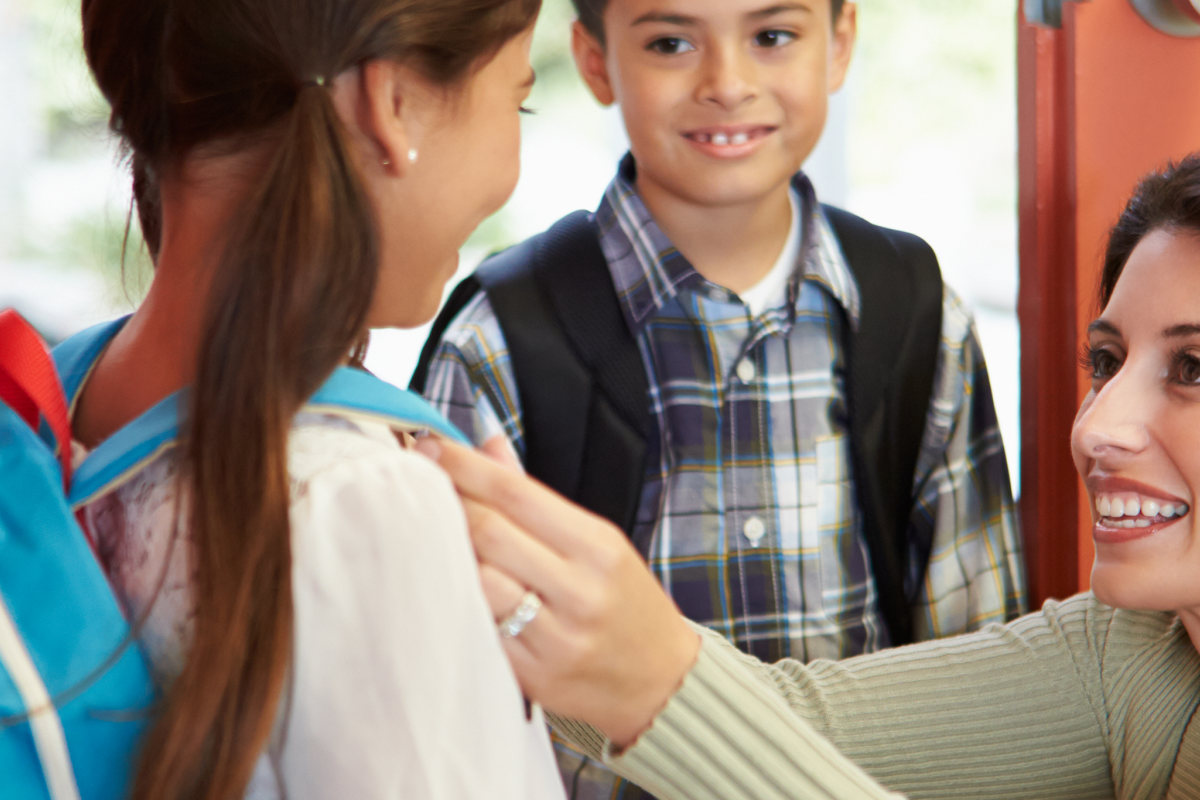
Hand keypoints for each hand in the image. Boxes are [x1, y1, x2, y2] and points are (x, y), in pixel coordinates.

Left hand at [416, 437, 700, 747]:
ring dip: (445, 552)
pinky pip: (480, 628)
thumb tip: (488, 446)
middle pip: (489, 533)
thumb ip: (537, 498)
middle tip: (417, 483)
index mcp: (597, 546)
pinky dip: (458, 599)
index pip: (516, 493)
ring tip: (425, 532)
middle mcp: (579, 590)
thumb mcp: (599, 542)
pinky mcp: (534, 675)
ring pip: (477, 581)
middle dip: (446, 502)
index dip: (466, 467)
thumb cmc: (625, 603)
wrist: (659, 680)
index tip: (432, 447)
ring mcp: (556, 637)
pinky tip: (444, 582)